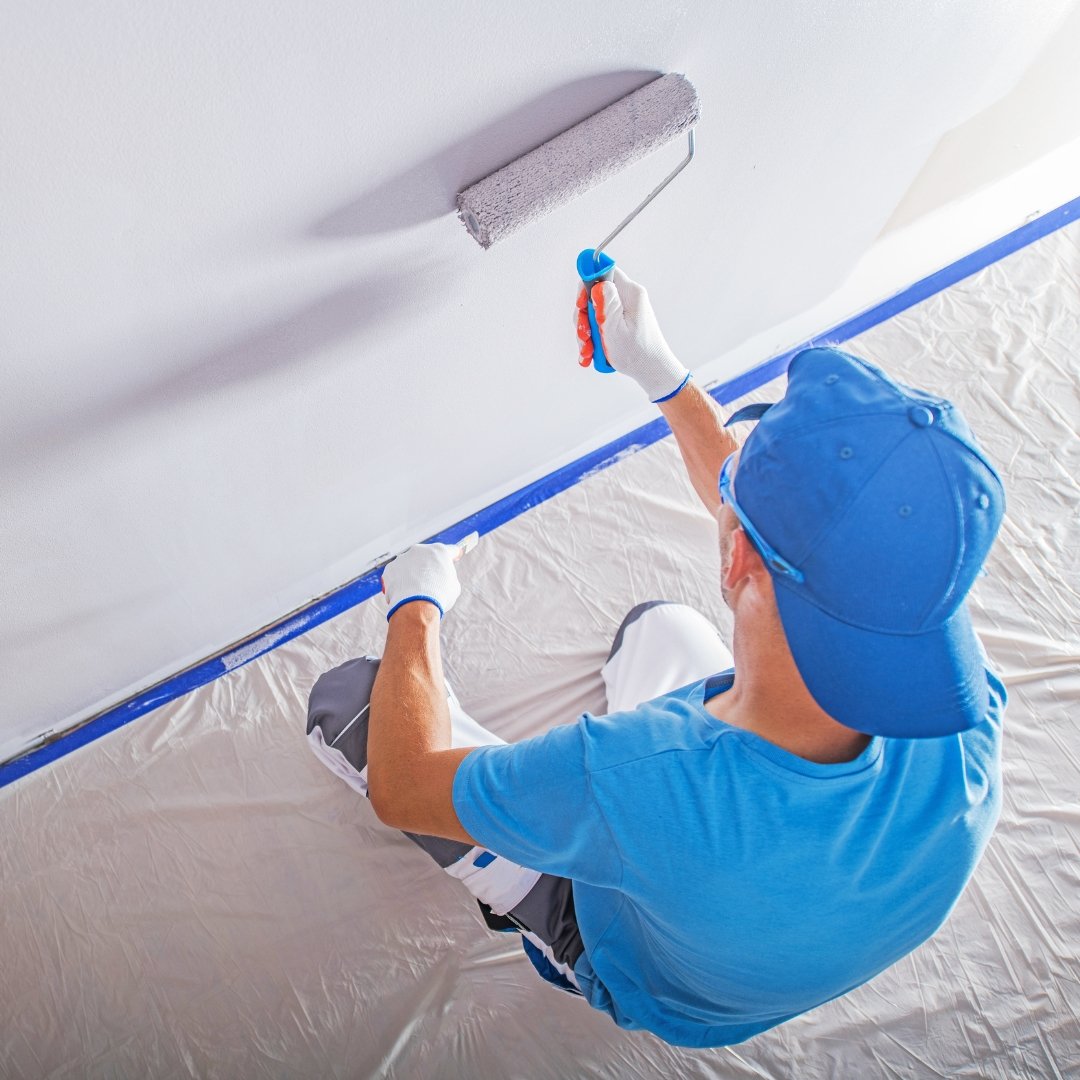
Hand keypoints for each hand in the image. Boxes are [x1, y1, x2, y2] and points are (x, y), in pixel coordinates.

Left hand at [380, 535, 476, 620]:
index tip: (454, 558)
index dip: (453, 555)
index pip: (450, 550)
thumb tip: (442, 578)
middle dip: (429, 565)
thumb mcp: (453, 586)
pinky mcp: (390, 569)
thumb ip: (447, 577)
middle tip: (432, 580)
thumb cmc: (439, 596)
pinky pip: (397, 574)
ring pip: (410, 564)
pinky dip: (400, 582)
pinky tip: (405, 593)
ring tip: (416, 591)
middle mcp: (420, 550)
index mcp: (439, 551)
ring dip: (413, 573)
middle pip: (427, 556)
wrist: (416, 606)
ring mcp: (403, 558)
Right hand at [575, 266, 689, 402]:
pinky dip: (592, 340)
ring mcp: (622, 313)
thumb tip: (596, 281)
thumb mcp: (615, 327)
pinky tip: (589, 354)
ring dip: (585, 333)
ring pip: (593, 314)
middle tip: (584, 335)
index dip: (586, 286)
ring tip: (587, 350)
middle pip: (593, 297)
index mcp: (630, 293)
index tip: (580, 305)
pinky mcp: (619, 325)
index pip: (603, 273)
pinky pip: (599, 327)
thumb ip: (605, 302)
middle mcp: (627, 299)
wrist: (651, 372)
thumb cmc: (637, 353)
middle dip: (583, 318)